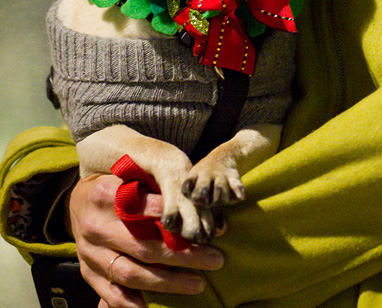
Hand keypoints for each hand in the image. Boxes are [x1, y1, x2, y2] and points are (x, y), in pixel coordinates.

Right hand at [68, 174, 223, 307]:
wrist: (79, 200)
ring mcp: (89, 251)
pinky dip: (131, 303)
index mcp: (107, 193)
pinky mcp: (87, 271)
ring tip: (198, 283)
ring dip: (168, 282)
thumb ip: (159, 187)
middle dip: (184, 255)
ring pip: (132, 272)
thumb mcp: (133, 174)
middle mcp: (96, 224)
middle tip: (215, 258)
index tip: (206, 227)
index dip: (178, 219)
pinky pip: (110, 292)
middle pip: (145, 245)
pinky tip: (151, 306)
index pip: (147, 209)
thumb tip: (201, 207)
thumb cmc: (118, 185)